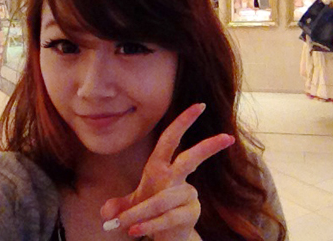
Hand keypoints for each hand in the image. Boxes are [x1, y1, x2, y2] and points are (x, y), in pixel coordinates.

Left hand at [100, 103, 234, 240]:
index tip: (199, 105)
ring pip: (165, 200)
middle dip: (207, 147)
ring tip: (124, 226)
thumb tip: (106, 211)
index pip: (171, 139)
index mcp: (160, 167)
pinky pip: (167, 218)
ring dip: (141, 213)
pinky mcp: (190, 214)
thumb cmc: (150, 212)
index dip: (183, 122)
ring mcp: (187, 196)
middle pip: (190, 160)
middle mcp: (176, 178)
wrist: (165, 236)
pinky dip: (149, 225)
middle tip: (226, 137)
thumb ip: (120, 205)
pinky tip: (136, 232)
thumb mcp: (132, 205)